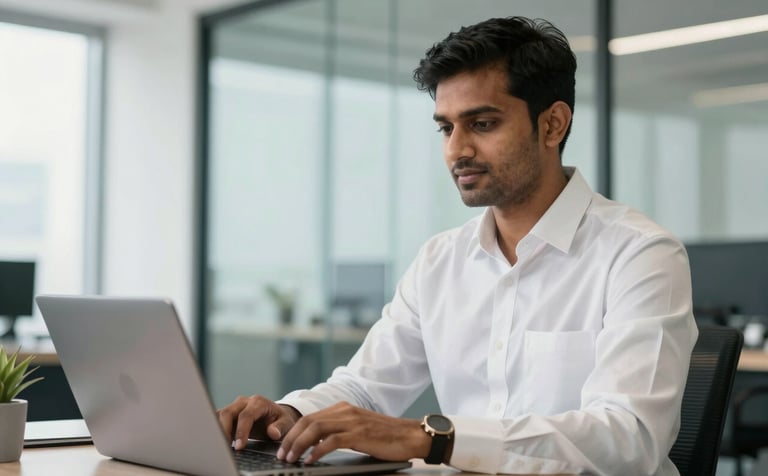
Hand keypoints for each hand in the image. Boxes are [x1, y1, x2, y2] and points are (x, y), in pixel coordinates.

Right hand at [217, 395, 301, 449]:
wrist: (274, 416)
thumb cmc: (279, 420)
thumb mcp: (285, 423)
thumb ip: (279, 427)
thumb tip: (273, 433)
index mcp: (258, 402)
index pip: (246, 415)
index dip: (241, 431)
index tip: (240, 445)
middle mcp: (244, 402)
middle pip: (228, 413)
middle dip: (224, 430)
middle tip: (225, 446)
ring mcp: (234, 406)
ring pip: (219, 415)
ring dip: (217, 429)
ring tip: (219, 445)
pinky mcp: (228, 413)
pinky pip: (217, 418)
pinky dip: (214, 428)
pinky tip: (215, 439)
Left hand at [276, 402, 430, 464]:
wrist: (411, 436)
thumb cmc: (386, 436)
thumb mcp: (358, 429)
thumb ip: (339, 431)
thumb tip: (316, 445)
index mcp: (343, 408)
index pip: (310, 417)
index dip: (294, 432)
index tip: (284, 446)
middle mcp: (346, 411)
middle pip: (309, 421)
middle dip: (291, 439)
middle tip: (282, 454)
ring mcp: (352, 421)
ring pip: (316, 429)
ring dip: (300, 445)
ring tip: (291, 458)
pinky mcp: (360, 434)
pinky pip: (331, 441)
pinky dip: (317, 451)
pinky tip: (311, 460)